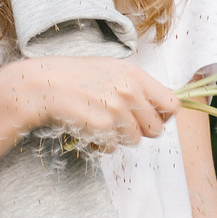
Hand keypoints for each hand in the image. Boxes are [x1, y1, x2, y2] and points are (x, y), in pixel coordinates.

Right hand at [1, 57, 177, 144]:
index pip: (172, 104)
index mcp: (136, 74)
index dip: (163, 116)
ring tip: (102, 123)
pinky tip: (89, 128)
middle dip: (142, 131)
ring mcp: (117, 110)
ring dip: (120, 138)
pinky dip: (103, 143)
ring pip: (136, 140)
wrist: (44, 85)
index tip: (152, 118)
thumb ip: (137, 86)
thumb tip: (161, 106)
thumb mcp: (111, 70)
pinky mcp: (103, 127)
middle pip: (156, 128)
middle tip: (122, 124)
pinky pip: (114, 147)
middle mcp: (130, 91)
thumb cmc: (75, 77)